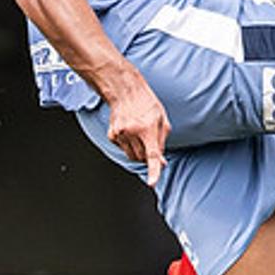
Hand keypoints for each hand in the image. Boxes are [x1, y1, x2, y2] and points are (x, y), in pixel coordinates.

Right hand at [105, 71, 170, 185]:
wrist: (124, 91)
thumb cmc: (146, 103)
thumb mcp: (162, 119)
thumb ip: (162, 142)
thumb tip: (161, 162)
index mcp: (148, 128)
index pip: (152, 154)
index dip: (153, 171)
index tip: (152, 183)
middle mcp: (132, 132)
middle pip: (142, 158)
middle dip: (149, 156)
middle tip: (151, 142)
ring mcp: (120, 134)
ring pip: (132, 156)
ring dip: (139, 151)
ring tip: (140, 134)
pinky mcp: (112, 135)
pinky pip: (123, 150)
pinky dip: (129, 146)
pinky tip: (130, 132)